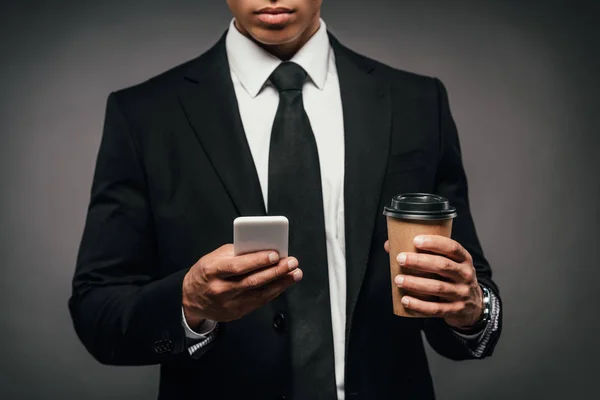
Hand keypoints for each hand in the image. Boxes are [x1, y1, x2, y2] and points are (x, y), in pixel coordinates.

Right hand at [182, 244, 301, 327]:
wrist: (190, 299)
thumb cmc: (205, 273)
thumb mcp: (214, 257)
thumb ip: (236, 253)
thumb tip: (262, 248)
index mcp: (213, 271)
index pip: (238, 266)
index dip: (258, 260)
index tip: (275, 254)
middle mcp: (221, 289)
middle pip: (253, 280)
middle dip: (276, 271)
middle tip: (292, 262)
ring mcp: (229, 303)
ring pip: (259, 293)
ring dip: (281, 283)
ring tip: (295, 273)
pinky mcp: (236, 313)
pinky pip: (259, 302)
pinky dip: (273, 292)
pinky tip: (284, 284)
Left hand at [384, 236, 482, 328]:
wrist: (474, 306)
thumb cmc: (452, 278)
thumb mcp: (447, 263)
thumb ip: (424, 254)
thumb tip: (390, 245)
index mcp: (463, 260)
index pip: (452, 247)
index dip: (434, 242)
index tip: (416, 240)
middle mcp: (465, 275)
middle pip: (443, 266)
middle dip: (419, 261)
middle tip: (401, 258)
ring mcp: (461, 294)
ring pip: (438, 287)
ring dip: (416, 283)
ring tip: (398, 279)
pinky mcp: (455, 310)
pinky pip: (436, 309)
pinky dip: (419, 305)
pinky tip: (405, 300)